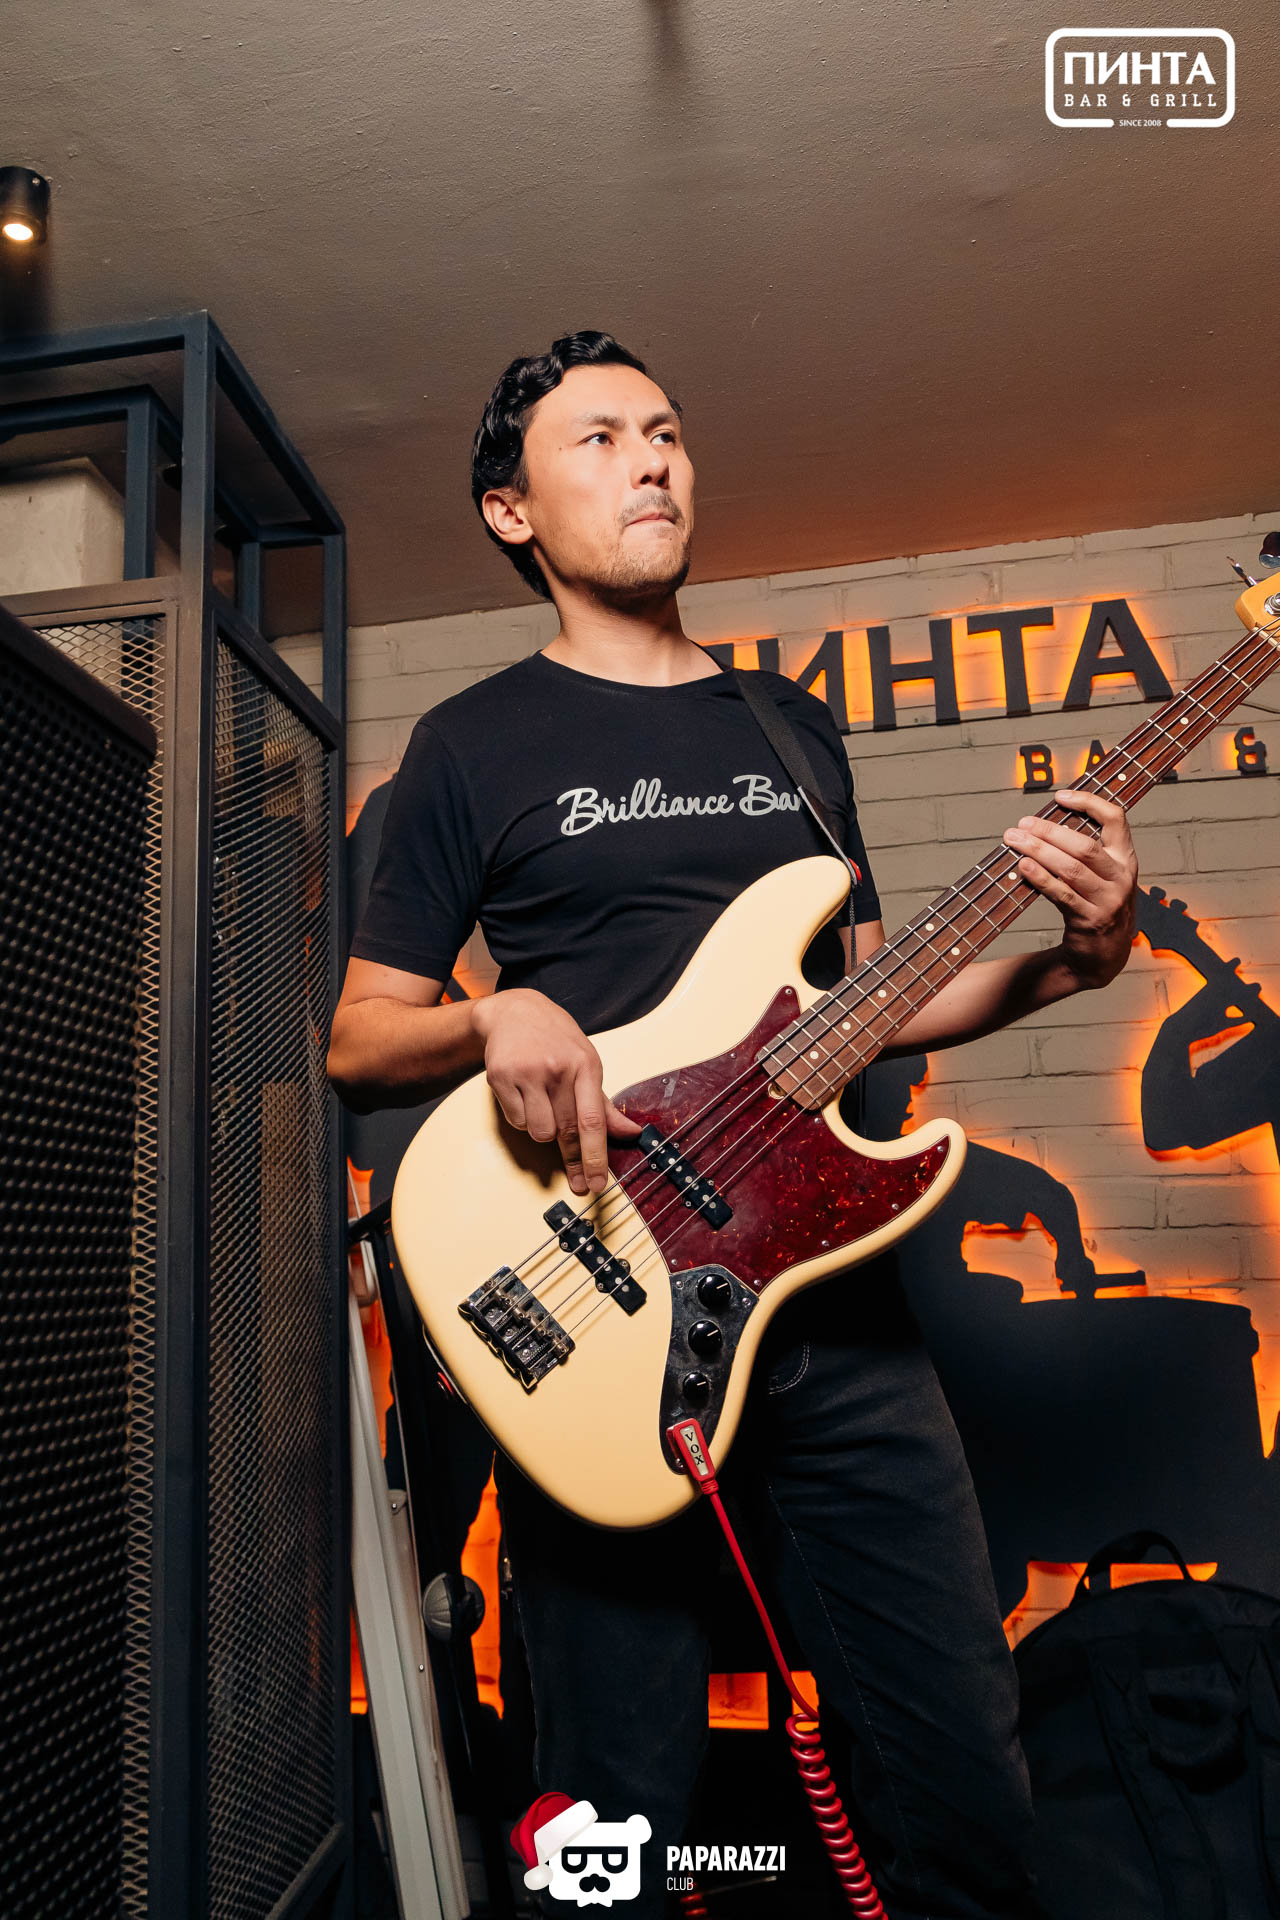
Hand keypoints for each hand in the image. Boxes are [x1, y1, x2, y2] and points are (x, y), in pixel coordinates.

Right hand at [471, 988, 642, 1195]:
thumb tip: (632, 1133)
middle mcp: (556, 1069)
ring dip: (543, 1130)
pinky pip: (516, 1121)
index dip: (595, 1156)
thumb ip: (605, 1105)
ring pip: (539, 1131)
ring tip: (543, 1105)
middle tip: (579, 1185)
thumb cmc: (556, 1041)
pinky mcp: (500, 1077)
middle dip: (575, 1162)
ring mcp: (526, 1073)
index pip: (592, 1119)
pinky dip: (523, 1118)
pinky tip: (525, 1097)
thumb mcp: (586, 1063)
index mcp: (585, 1065)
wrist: (514, 1012)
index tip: (597, 1183)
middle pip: (566, 1130)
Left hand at [1003, 788, 1138, 989]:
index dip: (1088, 802)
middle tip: (1023, 823)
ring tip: (1014, 839)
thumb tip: (1043, 823)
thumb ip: (1085, 851)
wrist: (1105, 955)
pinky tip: (1023, 866)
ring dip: (1039, 851)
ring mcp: (1108, 901)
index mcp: (1126, 859)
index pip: (1115, 819)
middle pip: (1084, 846)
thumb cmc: (1098, 905)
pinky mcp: (1090, 921)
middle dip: (1050, 831)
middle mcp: (1122, 878)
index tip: (1060, 797)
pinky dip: (1041, 878)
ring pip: (1070, 868)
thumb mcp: (1104, 876)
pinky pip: (1061, 894)